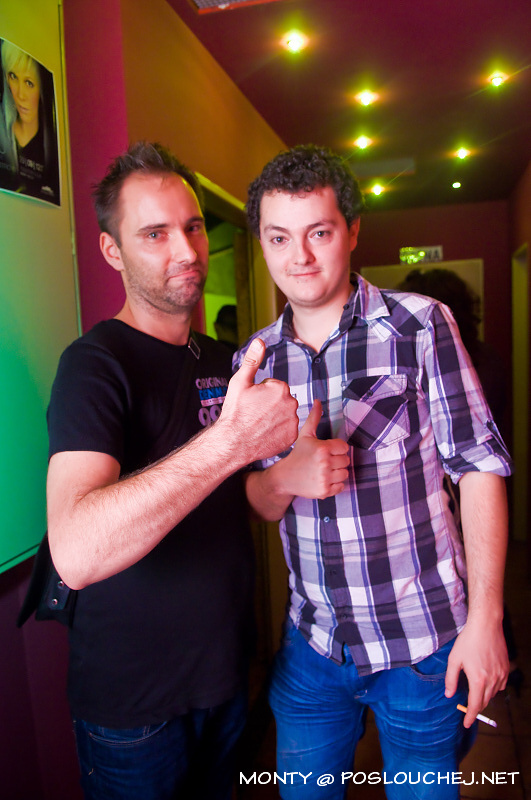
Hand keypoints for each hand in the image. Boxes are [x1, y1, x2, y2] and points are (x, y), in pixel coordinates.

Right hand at [220, 338, 298, 462]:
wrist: (233, 442)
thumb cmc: (235, 412)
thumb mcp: (240, 382)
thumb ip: (252, 360)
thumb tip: (260, 341)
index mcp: (280, 388)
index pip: (275, 386)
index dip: (262, 393)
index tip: (252, 402)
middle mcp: (291, 403)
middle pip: (282, 400)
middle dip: (271, 404)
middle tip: (255, 413)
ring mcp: (293, 421)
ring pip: (286, 414)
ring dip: (276, 417)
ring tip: (260, 424)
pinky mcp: (292, 437)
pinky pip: (288, 430)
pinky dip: (279, 431)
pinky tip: (266, 434)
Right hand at [275, 400, 349, 498]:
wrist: (285, 477)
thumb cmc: (298, 454)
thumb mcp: (305, 435)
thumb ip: (314, 417)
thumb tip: (319, 401)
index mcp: (322, 448)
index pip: (344, 447)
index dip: (337, 449)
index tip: (327, 451)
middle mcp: (324, 463)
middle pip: (346, 460)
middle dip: (337, 460)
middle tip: (324, 461)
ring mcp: (325, 478)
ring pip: (345, 474)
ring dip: (337, 472)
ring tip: (324, 470)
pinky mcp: (324, 491)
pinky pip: (341, 486)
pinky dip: (335, 484)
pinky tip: (324, 479)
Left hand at [445, 616, 508, 727]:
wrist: (486, 626)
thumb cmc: (468, 641)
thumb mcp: (454, 659)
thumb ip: (451, 679)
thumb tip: (449, 695)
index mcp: (478, 680)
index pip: (474, 705)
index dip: (470, 716)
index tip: (466, 724)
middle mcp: (492, 680)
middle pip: (484, 702)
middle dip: (475, 708)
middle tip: (467, 709)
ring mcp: (501, 675)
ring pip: (493, 694)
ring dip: (484, 697)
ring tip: (475, 694)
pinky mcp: (506, 669)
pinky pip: (501, 685)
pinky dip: (493, 688)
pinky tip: (486, 683)